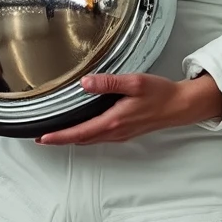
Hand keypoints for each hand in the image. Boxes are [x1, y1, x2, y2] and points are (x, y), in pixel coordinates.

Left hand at [37, 73, 221, 144]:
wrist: (180, 106)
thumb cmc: (160, 93)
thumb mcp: (134, 82)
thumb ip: (108, 82)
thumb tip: (85, 83)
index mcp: (113, 121)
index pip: (79, 132)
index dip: (59, 137)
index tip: (42, 138)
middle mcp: (115, 132)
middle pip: (81, 139)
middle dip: (60, 140)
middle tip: (40, 137)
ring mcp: (120, 135)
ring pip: (90, 140)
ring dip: (71, 138)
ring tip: (55, 134)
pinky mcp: (125, 132)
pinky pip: (99, 137)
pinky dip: (85, 135)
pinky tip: (81, 128)